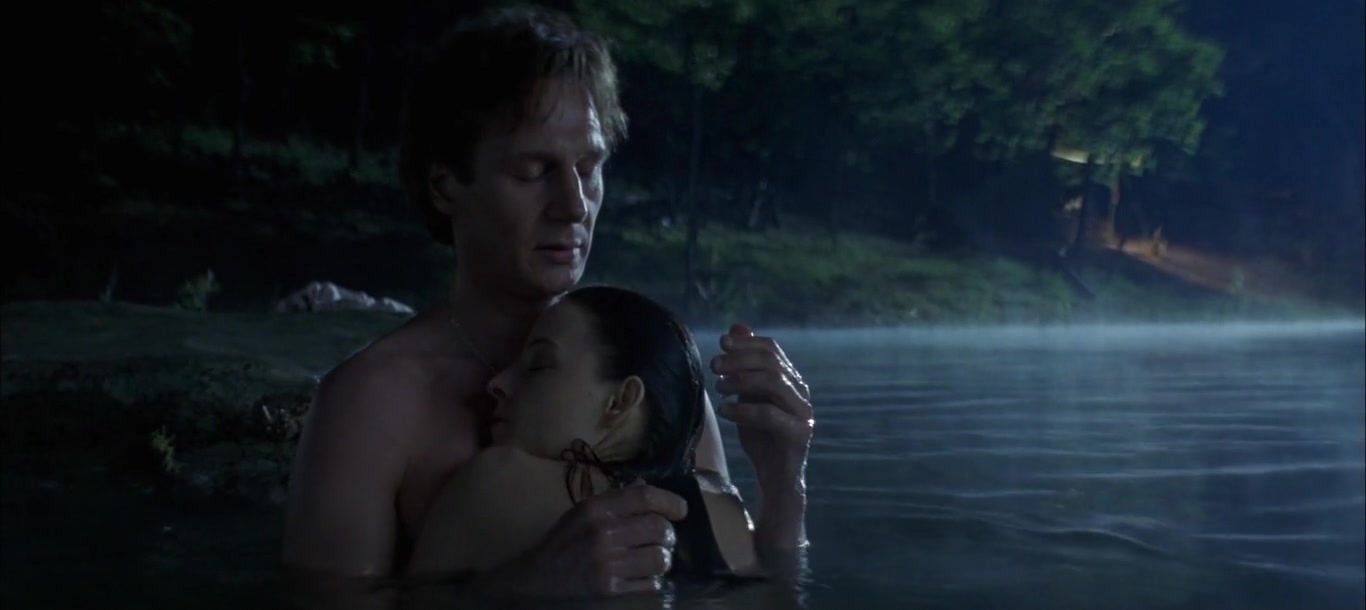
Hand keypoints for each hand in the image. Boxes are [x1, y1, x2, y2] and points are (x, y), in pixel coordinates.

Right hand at [475, 484, 686, 598]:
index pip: (644, 497)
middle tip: (664, 539)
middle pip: (659, 528)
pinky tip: (642, 576)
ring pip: (660, 558)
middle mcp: (604, 534)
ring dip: (663, 559)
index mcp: (596, 509)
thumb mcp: (582, 513)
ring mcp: (608, 564)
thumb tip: (646, 486)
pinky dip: (652, 580)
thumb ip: (615, 500)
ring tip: (654, 559)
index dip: (670, 501)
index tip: (681, 510)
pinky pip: (650, 584)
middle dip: (668, 535)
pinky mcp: (611, 590)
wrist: (536, 579)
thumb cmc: (562, 542)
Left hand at [711, 325, 811, 539]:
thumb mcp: (748, 397)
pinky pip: (769, 414)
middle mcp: (801, 392)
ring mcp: (802, 413)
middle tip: (714, 366)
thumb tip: (735, 329)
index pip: (772, 349)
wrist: (776, 478)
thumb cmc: (762, 436)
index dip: (746, 343)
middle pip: (771, 362)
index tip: (721, 343)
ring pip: (773, 383)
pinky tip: (725, 411)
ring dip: (740, 381)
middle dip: (739, 360)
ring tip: (719, 388)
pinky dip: (742, 410)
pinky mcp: (797, 434)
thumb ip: (745, 367)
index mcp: (791, 379)